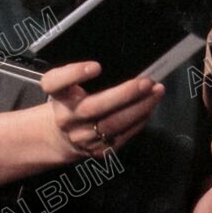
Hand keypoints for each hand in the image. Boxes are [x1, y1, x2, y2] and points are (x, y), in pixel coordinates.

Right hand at [40, 61, 164, 162]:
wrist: (63, 137)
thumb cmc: (74, 101)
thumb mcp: (71, 84)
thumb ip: (85, 74)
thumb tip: (128, 62)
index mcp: (58, 95)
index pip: (55, 83)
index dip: (74, 74)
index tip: (96, 66)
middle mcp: (66, 118)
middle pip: (92, 107)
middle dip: (124, 94)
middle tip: (146, 82)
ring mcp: (81, 137)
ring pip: (113, 125)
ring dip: (140, 107)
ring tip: (156, 92)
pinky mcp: (98, 150)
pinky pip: (122, 135)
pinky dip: (140, 119)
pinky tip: (149, 107)